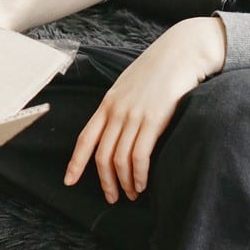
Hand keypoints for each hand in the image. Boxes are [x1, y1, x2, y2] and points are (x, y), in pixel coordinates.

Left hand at [64, 17, 226, 202]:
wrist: (181, 52)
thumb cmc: (158, 70)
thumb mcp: (129, 86)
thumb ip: (120, 106)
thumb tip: (116, 129)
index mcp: (107, 103)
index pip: (85, 138)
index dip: (75, 163)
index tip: (69, 181)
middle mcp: (116, 111)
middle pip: (102, 155)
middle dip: (105, 182)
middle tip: (112, 197)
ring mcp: (133, 116)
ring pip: (119, 159)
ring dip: (125, 182)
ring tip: (132, 194)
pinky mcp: (153, 120)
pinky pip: (139, 156)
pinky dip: (139, 175)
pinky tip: (143, 184)